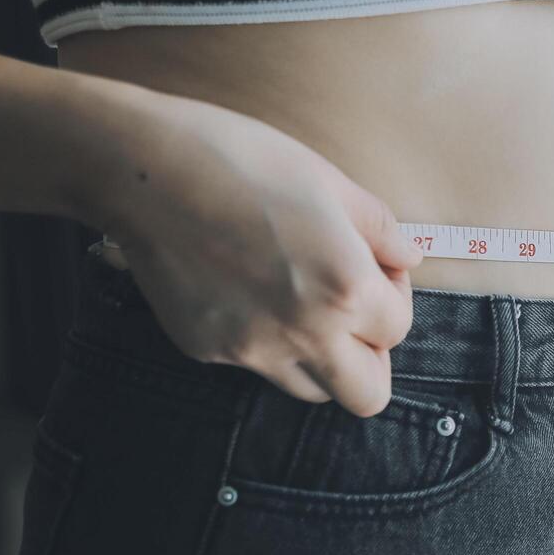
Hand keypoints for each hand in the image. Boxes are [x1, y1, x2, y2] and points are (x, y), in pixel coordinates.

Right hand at [88, 86, 423, 416]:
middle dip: (371, 356)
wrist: (145, 171)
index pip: (399, 328)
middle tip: (354, 311)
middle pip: (368, 395)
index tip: (376, 266)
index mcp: (345, 288)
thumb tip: (408, 256)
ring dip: (322, 357)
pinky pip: (254, 364)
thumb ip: (380, 229)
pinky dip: (263, 339)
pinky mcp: (207, 350)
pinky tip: (242, 287)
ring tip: (300, 300)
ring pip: (311, 389)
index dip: (395, 295)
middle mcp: (303, 333)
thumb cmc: (242, 160)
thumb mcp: (327, 181)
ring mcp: (251, 350)